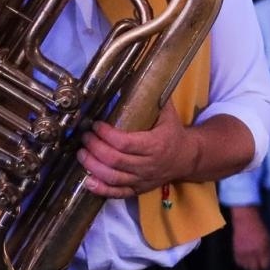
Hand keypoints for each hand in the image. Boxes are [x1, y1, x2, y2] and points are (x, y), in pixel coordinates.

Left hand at [76, 103, 197, 198]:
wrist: (188, 158)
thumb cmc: (173, 133)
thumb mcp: (168, 114)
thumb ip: (154, 98)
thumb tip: (140, 76)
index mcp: (156, 145)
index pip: (125, 143)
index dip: (106, 135)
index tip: (96, 125)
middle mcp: (149, 164)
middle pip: (115, 160)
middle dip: (95, 148)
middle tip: (85, 137)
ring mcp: (143, 179)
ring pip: (113, 177)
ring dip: (93, 166)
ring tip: (82, 154)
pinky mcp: (138, 189)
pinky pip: (118, 193)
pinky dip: (101, 189)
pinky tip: (88, 181)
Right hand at [229, 206, 269, 269]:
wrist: (246, 220)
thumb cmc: (260, 229)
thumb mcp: (269, 240)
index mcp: (263, 248)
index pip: (266, 265)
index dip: (268, 267)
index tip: (268, 266)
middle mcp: (253, 252)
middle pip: (256, 269)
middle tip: (261, 267)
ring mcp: (243, 252)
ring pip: (247, 268)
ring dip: (251, 268)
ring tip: (254, 264)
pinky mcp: (236, 251)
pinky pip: (239, 263)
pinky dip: (243, 264)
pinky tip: (246, 261)